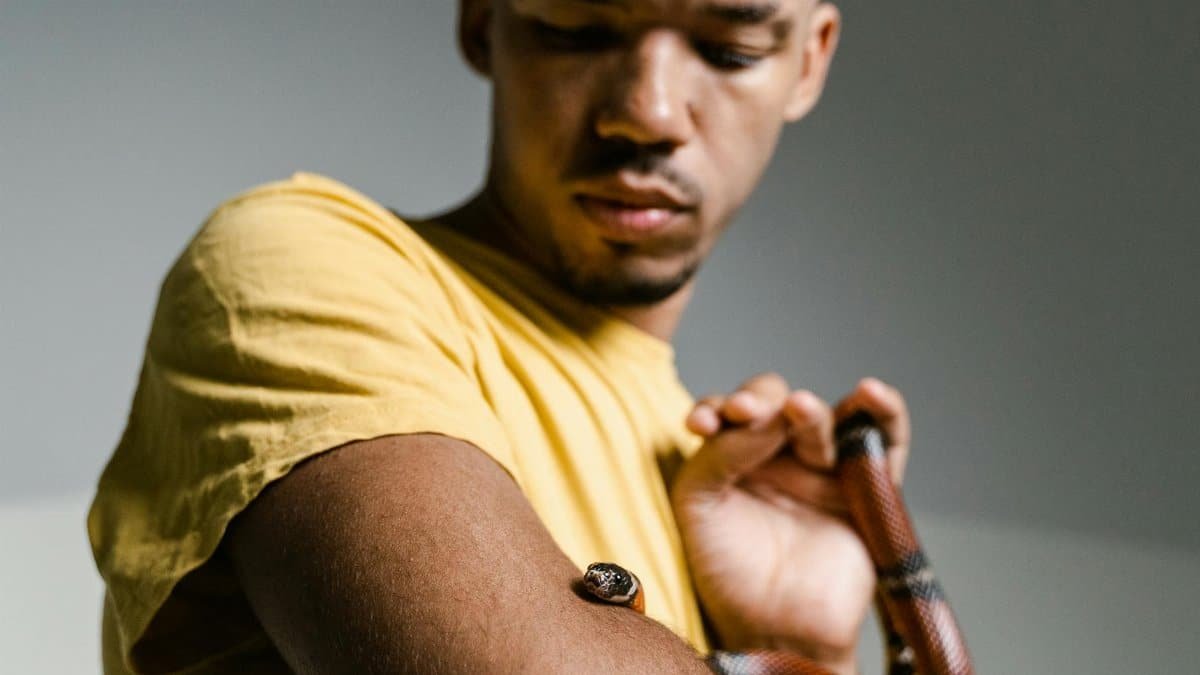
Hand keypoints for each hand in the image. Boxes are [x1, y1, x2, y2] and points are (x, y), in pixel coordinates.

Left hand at [671, 374, 909, 672]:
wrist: (777, 627)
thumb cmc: (727, 570)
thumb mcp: (698, 503)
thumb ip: (719, 453)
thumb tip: (765, 414)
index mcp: (732, 457)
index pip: (730, 411)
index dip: (720, 406)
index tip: (703, 424)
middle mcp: (777, 457)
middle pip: (777, 403)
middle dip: (762, 401)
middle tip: (749, 413)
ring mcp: (823, 471)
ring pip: (824, 418)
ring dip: (809, 411)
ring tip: (799, 408)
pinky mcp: (866, 488)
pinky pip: (885, 441)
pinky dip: (886, 412)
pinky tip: (872, 393)